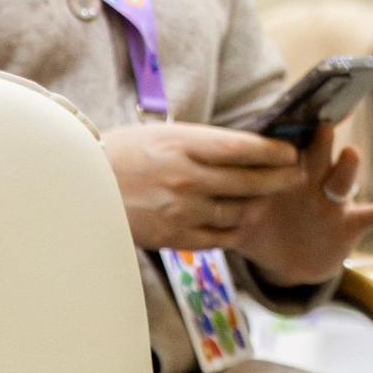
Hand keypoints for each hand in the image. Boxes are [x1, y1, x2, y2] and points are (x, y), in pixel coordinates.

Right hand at [105, 121, 307, 251]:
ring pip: (239, 211)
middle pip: (250, 181)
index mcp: (184, 145)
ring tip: (268, 199)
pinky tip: (242, 221)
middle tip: (297, 175)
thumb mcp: (162, 136)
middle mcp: (186, 178)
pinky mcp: (172, 237)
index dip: (274, 152)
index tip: (291, 152)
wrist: (75, 187)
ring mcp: (180, 210)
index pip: (244, 148)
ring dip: (259, 205)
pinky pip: (218, 236)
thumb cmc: (118, 155)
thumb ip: (202, 143)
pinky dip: (234, 229)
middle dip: (280, 179)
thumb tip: (245, 146)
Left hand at [231, 124, 372, 286]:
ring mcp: (333, 202)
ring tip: (351, 153)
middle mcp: (313, 182)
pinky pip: (364, 217)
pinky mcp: (349, 224)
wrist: (290, 259)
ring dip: (348, 166)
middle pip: (317, 157)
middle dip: (320, 142)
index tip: (281, 120)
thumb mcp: (243, 217)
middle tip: (321, 126)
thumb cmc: (264, 226)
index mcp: (286, 175)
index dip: (288, 138)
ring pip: (342, 180)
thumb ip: (224, 207)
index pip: (288, 152)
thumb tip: (187, 194)